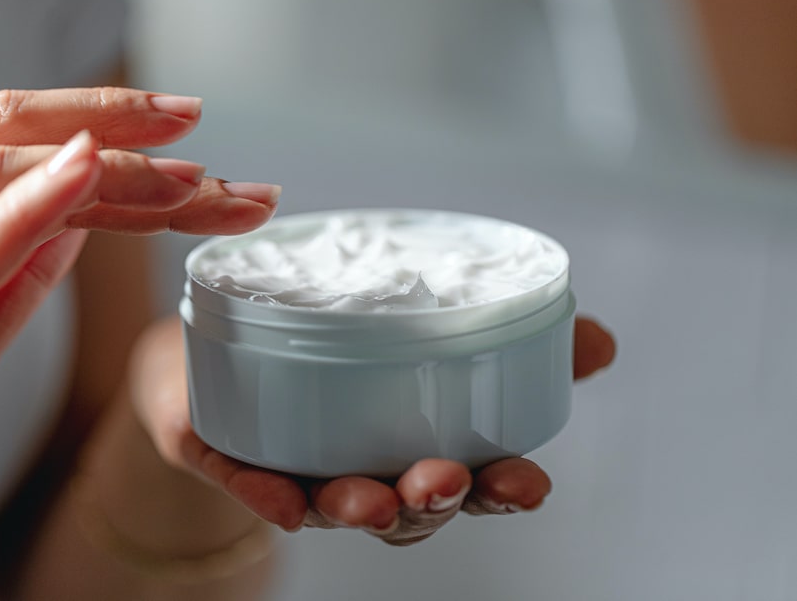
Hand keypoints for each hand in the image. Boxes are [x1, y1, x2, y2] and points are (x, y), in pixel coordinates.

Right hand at [0, 87, 278, 593]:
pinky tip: (89, 171)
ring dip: (109, 170)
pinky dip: (33, 207)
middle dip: (113, 123)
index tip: (179, 124)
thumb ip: (14, 272)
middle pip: (9, 140)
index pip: (10, 144)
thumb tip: (72, 218)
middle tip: (196, 119)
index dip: (98, 122)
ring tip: (189, 175)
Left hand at [134, 316, 614, 545]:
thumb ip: (514, 330)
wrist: (231, 330)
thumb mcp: (432, 322)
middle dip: (431, 503)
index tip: (530, 484)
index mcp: (413, 443)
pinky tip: (283, 500)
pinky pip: (247, 481)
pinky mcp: (231, 452)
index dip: (501, 491)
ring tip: (372, 497)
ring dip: (356, 507)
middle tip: (446, 482)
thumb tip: (601, 343)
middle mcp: (361, 466)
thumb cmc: (342, 337)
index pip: (469, 483)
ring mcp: (295, 465)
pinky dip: (265, 495)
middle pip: (405, 508)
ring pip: (330, 505)